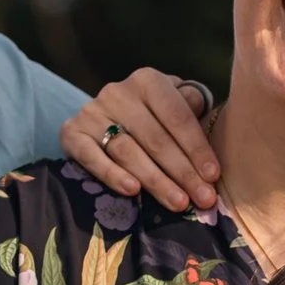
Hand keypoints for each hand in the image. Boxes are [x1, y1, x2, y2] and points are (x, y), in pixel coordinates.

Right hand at [63, 70, 219, 210]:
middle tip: (202, 199)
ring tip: (178, 203)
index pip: (177, 117)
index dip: (197, 149)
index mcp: (148, 81)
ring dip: (155, 181)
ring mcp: (92, 112)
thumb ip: (193, 111)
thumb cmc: (155, 116)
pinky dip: (112, 175)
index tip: (213, 177)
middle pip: (155, 139)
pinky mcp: (71, 132)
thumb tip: (206, 122)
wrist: (108, 116)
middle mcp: (118, 92)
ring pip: (128, 151)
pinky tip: (132, 191)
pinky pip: (92, 157)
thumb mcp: (176, 105)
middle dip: (182, 172)